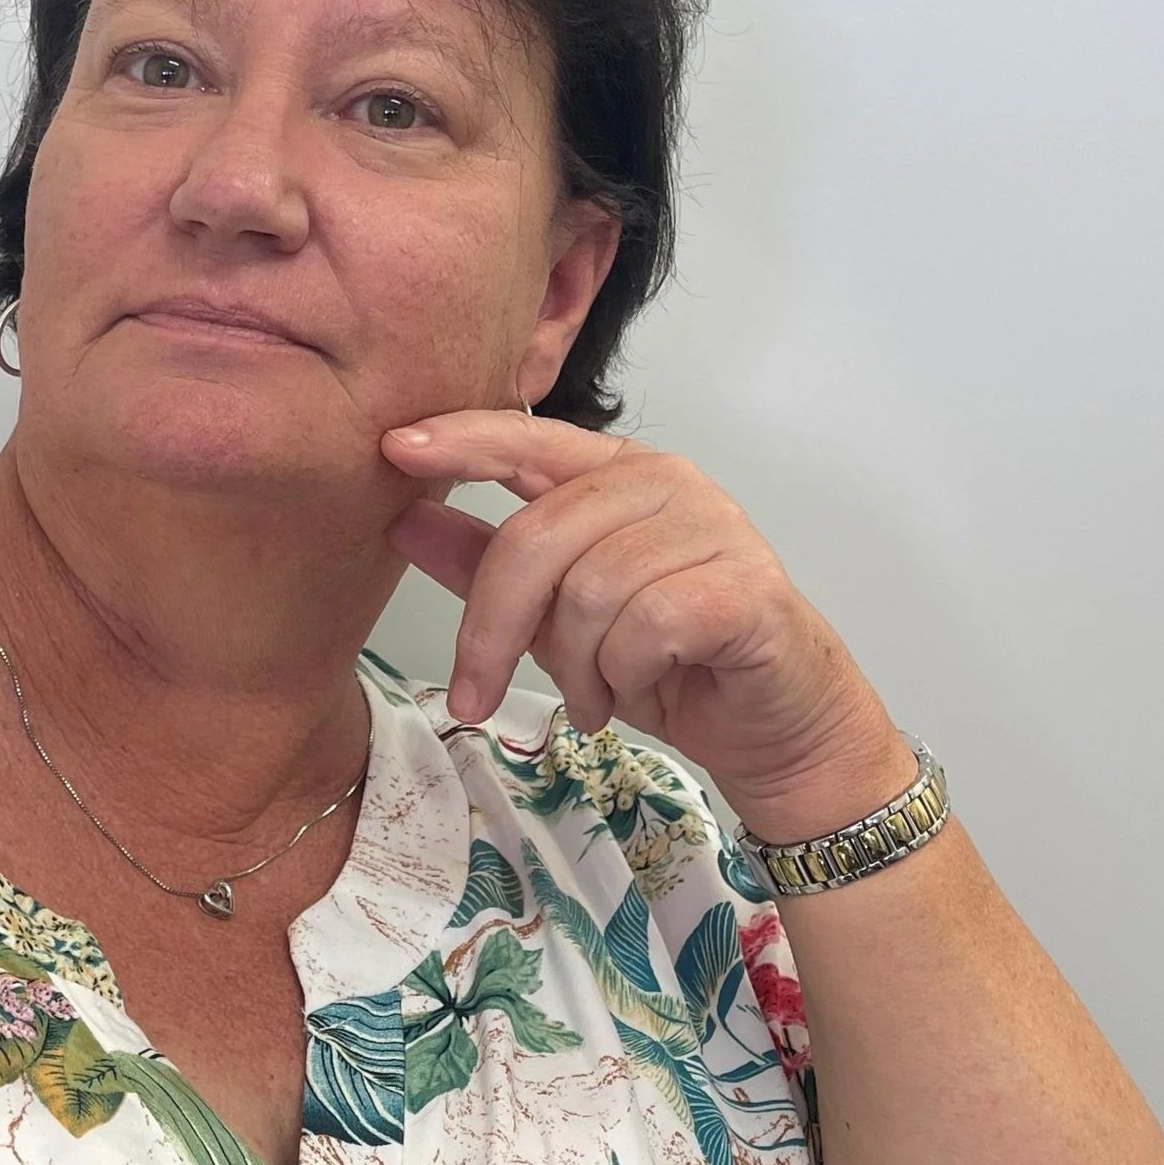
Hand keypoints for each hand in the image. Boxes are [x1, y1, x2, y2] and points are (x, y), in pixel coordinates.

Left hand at [379, 411, 909, 831]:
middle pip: (538, 537)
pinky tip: (644, 692)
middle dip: (492, 630)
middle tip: (476, 697)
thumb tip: (402, 519)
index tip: (392, 449)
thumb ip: (486, 565)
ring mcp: (714, 528)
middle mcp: (667, 483)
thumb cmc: (665, 663)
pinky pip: (645, 629)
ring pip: (589, 593)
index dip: (461, 440)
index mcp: (617, 473)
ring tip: (595, 696)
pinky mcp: (745, 587)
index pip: (527, 438)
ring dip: (575, 668)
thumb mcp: (554, 618)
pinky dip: (627, 677)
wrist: (771, 726)